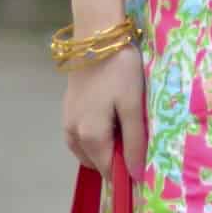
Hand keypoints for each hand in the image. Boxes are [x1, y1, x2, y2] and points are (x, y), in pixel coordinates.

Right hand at [63, 45, 147, 178]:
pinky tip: (109, 120)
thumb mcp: (133, 107)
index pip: (109, 171)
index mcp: (90, 136)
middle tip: (137, 138)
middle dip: (116, 160)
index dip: (127, 173)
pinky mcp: (66, 109)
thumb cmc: (119, 71)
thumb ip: (134, 143)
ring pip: (86, 150)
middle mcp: (73, 134)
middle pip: (96, 162)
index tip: (144, 165)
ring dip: (104, 149)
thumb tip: (136, 176)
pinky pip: (80, 136)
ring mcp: (67, 121)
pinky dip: (94, 137)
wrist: (96, 36)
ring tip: (124, 128)